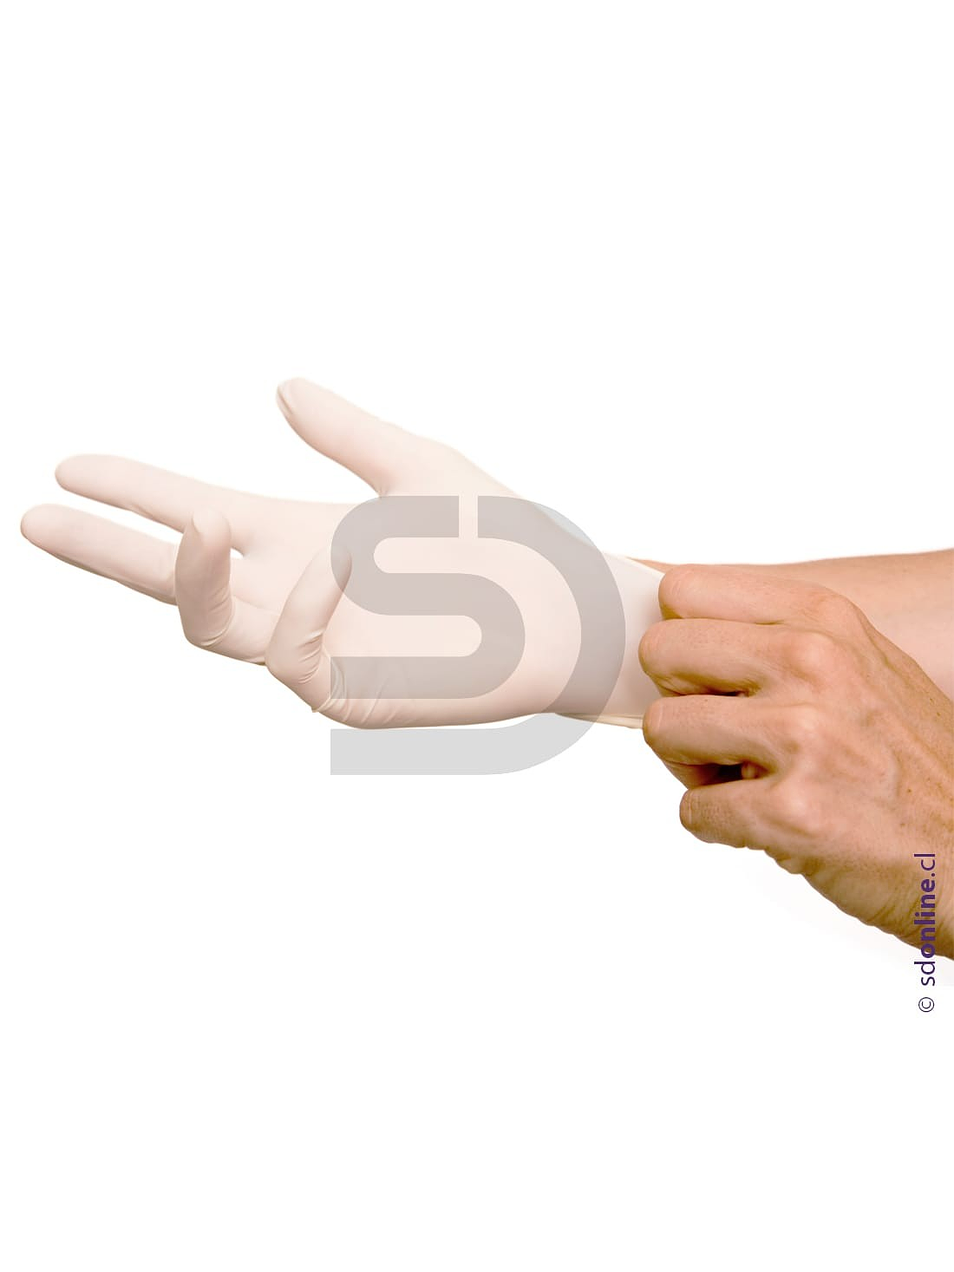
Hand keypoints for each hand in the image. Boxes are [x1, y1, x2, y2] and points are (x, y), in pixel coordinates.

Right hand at [21, 379, 660, 725]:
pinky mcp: (347, 698)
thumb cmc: (505, 542)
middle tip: (37, 517)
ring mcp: (314, 651)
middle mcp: (293, 595)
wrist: (571, 610)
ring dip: (196, 573)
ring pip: (212, 623)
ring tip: (220, 523)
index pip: (193, 515)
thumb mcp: (419, 468)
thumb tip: (279, 385)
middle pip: (172, 581)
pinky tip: (341, 573)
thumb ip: (350, 434)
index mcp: (300, 538)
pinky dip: (301, 608)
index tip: (70, 464)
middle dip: (103, 550)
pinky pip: (289, 654)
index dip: (133, 492)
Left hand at [638, 566, 953, 954]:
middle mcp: (813, 663)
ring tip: (749, 780)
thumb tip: (677, 632)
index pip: (684, 590)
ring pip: (663, 729)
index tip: (709, 678)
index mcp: (823, 618)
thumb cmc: (905, 763)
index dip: (685, 643)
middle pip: (660, 653)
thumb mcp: (858, 664)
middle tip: (723, 736)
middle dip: (680, 700)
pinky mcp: (791, 810)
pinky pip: (691, 810)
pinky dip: (718, 826)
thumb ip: (778, 638)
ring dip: (694, 767)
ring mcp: (802, 736)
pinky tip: (769, 823)